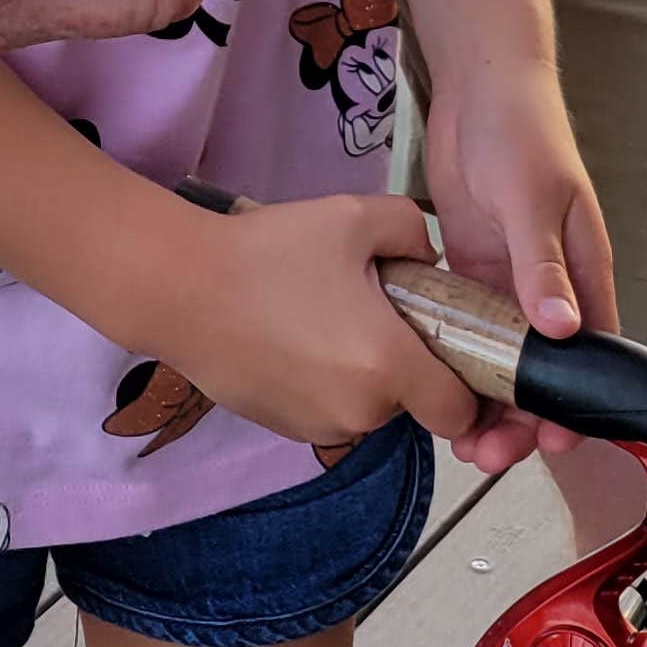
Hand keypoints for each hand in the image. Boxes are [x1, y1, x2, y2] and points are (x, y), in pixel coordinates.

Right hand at [156, 193, 477, 456]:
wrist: (183, 288)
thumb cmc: (270, 253)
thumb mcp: (354, 216)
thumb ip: (413, 230)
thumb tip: (429, 260)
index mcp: (388, 366)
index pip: (459, 412)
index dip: (464, 382)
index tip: (444, 344)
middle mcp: (361, 412)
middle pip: (411, 403)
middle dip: (402, 362)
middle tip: (368, 307)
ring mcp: (318, 428)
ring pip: (368, 406)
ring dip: (362, 373)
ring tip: (322, 316)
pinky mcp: (285, 429)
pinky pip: (327, 410)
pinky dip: (323, 383)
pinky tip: (292, 337)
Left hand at [418, 67, 616, 471]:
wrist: (482, 86)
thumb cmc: (524, 133)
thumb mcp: (534, 199)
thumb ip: (544, 265)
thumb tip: (559, 329)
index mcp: (583, 275)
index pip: (589, 358)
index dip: (571, 407)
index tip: (548, 444)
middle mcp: (549, 288)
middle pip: (540, 372)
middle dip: (518, 418)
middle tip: (480, 452)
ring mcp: (508, 281)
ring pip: (501, 359)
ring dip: (482, 398)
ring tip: (452, 434)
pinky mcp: (472, 268)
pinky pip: (466, 327)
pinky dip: (453, 358)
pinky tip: (427, 382)